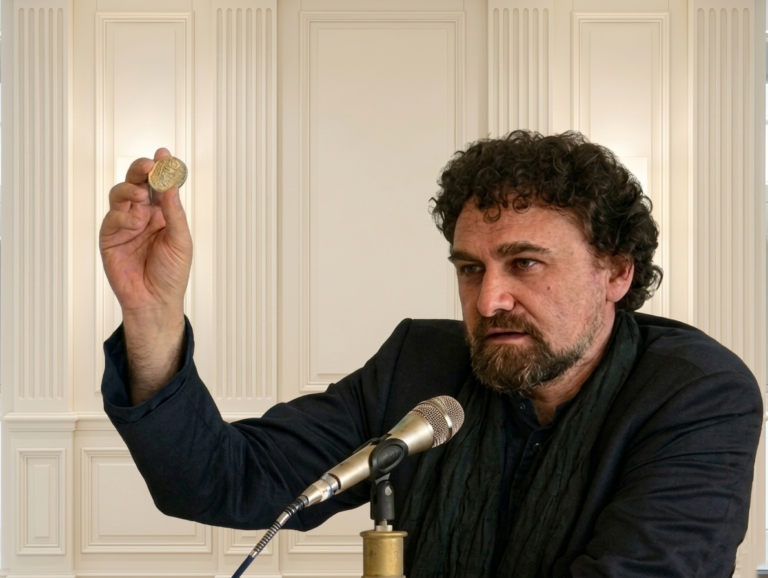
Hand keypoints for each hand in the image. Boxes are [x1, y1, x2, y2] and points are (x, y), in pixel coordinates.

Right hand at [99, 148, 191, 317]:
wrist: (156, 301)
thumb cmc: (171, 274)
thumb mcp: (180, 239)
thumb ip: (173, 210)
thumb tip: (169, 183)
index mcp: (163, 212)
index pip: (160, 184)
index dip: (161, 169)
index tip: (164, 156)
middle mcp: (143, 214)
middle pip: (136, 182)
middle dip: (141, 170)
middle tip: (149, 166)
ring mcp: (125, 224)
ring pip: (121, 194)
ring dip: (130, 189)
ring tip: (141, 195)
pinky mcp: (110, 237)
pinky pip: (113, 218)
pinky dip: (123, 216)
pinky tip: (135, 222)